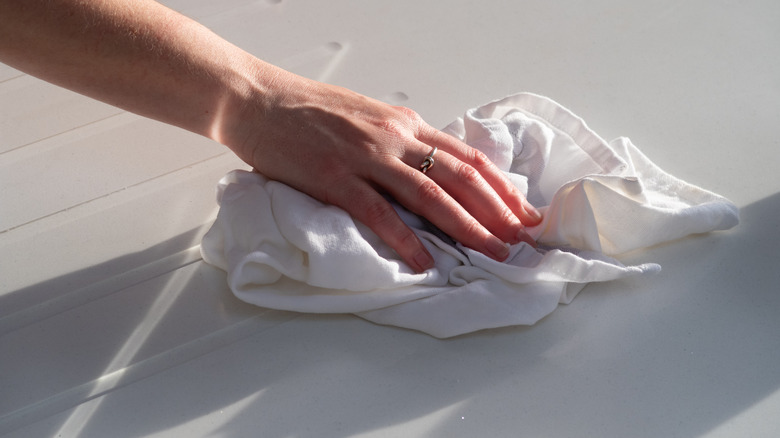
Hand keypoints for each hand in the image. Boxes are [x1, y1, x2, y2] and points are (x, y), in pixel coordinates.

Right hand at [221, 74, 541, 271]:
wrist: (258, 99)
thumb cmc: (310, 110)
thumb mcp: (368, 116)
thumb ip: (401, 140)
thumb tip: (431, 167)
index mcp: (404, 123)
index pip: (466, 157)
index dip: (501, 187)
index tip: (523, 212)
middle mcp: (394, 137)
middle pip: (459, 177)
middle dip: (497, 211)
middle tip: (522, 240)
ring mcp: (365, 156)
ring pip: (430, 194)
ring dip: (466, 227)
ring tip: (492, 252)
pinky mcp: (334, 177)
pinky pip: (378, 212)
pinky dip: (405, 239)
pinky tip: (424, 261)